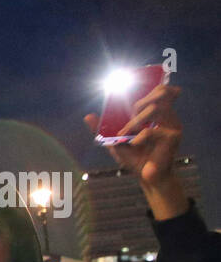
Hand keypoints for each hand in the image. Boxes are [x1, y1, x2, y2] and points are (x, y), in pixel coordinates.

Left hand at [85, 83, 184, 211]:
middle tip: (130, 115)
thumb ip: (103, 129)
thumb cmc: (135, 157)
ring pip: (154, 109)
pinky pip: (151, 131)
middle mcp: (168, 116)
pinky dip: (138, 137)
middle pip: (160, 93)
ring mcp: (172, 125)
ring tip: (125, 134)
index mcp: (157, 114)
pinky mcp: (173, 137)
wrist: (146, 176)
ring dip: (134, 122)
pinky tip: (133, 145)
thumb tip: (88, 116)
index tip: (135, 93)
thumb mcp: (115, 141)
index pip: (161, 90)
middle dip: (140, 102)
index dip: (153, 86)